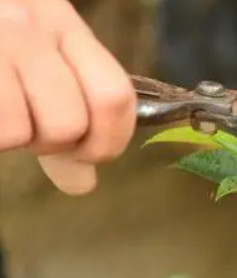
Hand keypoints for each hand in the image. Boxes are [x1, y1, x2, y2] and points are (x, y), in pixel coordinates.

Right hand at [0, 0, 135, 194]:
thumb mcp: (41, 59)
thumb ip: (71, 116)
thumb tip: (83, 183)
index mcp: (66, 27)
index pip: (115, 98)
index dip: (110, 140)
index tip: (89, 151)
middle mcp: (31, 26)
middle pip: (69, 124)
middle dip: (50, 143)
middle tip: (28, 121)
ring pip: (20, 133)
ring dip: (9, 138)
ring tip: (0, 109)